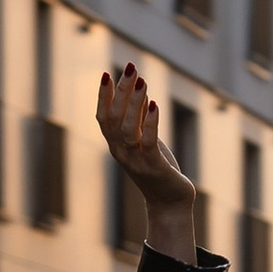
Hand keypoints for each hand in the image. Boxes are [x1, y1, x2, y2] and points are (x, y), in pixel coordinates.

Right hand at [97, 63, 195, 259]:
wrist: (169, 202)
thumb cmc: (158, 168)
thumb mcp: (146, 139)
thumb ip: (140, 116)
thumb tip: (139, 86)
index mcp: (116, 146)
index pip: (103, 118)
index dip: (103, 97)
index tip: (107, 73)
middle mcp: (121, 153)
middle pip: (114, 119)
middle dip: (121, 91)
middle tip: (130, 68)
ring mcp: (136, 161)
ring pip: (128, 129)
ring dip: (134, 104)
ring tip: (142, 81)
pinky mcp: (154, 167)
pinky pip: (149, 142)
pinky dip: (151, 123)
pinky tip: (155, 104)